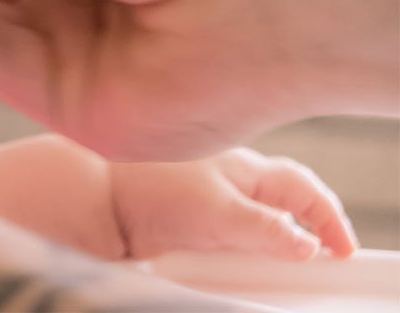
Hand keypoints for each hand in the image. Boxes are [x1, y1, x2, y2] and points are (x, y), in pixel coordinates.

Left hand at [109, 148, 357, 260]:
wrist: (91, 199)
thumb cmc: (150, 190)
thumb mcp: (218, 213)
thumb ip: (265, 229)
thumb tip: (307, 246)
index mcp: (243, 168)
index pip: (301, 189)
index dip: (327, 219)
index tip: (342, 252)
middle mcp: (226, 180)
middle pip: (281, 205)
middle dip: (300, 231)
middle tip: (314, 260)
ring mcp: (205, 201)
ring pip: (252, 226)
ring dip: (264, 246)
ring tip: (271, 267)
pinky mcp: (185, 224)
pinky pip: (223, 241)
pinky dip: (234, 255)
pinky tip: (228, 265)